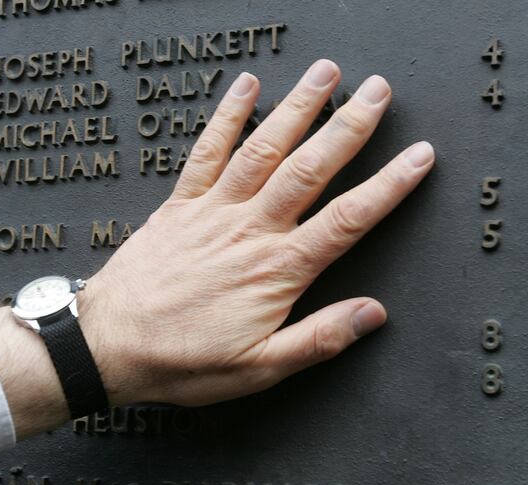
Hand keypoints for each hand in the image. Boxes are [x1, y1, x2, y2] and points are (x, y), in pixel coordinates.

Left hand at [79, 59, 434, 406]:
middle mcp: (250, 230)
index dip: (389, 185)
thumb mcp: (259, 369)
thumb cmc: (183, 362)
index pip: (347, 219)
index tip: (419, 155)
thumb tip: (374, 314)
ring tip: (327, 72)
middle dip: (350, 125)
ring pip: (264, 148)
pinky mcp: (181, 204)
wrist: (108, 347)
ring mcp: (214, 211)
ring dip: (298, 107)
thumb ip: (319, 339)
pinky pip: (207, 151)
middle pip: (311, 168)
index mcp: (277, 271)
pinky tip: (246, 85)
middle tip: (379, 90)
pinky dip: (227, 115)